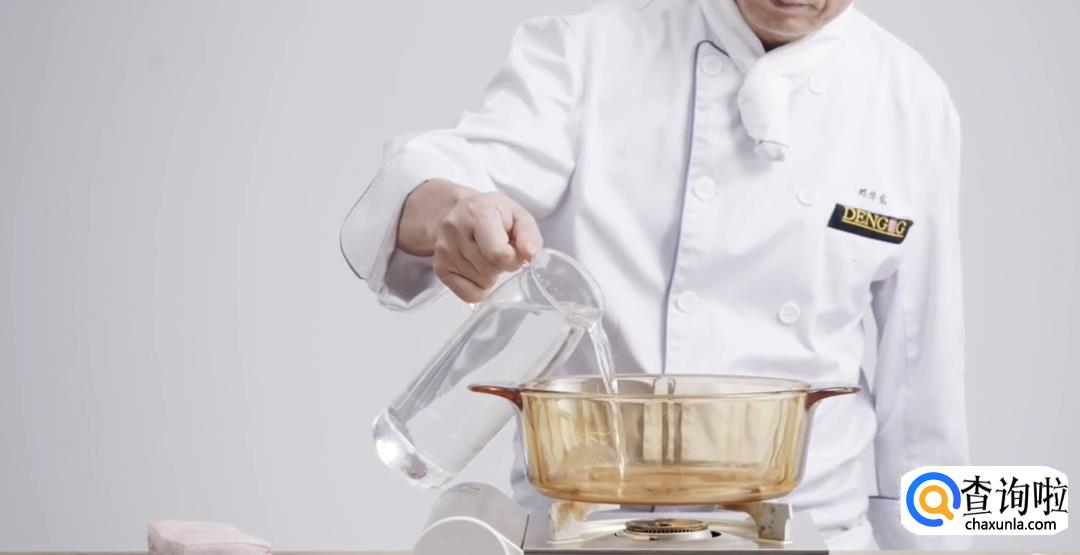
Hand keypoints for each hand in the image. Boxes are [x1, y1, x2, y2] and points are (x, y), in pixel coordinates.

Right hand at [397, 179, 542, 301]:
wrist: (457, 211)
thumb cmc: (492, 215)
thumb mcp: (517, 215)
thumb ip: (529, 235)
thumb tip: (531, 255)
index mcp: (478, 213)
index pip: (498, 253)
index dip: (513, 259)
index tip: (513, 250)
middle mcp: (455, 230)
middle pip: (490, 271)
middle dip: (501, 266)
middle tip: (498, 252)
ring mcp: (444, 250)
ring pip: (482, 284)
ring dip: (491, 275)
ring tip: (486, 256)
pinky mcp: (440, 268)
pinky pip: (469, 295)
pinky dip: (479, 288)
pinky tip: (477, 270)